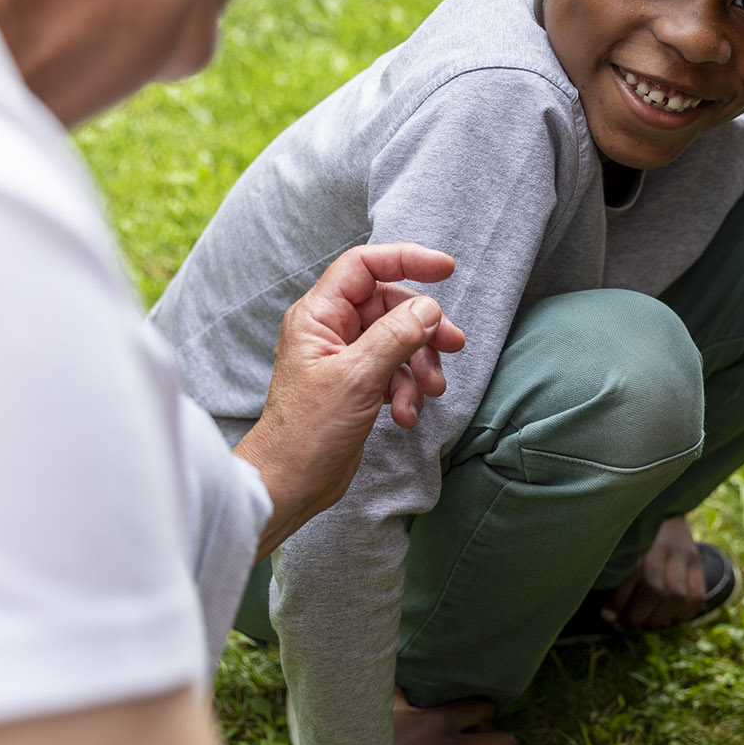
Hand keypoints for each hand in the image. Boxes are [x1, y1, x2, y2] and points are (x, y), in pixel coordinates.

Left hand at [234, 244, 465, 555]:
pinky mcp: (356, 385)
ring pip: (398, 341)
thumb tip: (428, 308)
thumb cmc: (307, 432)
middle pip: (391, 306)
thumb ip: (396, 336)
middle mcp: (330, 330)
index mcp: (318, 316)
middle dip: (423, 328)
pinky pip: (393, 371)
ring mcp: (344, 358)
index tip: (446, 269)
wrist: (290, 485)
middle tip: (453, 346)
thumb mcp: (358, 378)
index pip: (365, 266)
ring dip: (419, 366)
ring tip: (428, 394)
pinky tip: (405, 416)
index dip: (406, 260)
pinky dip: (407, 390)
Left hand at [600, 515, 705, 628]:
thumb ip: (613, 568)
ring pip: (678, 597)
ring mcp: (684, 554)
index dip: (619, 604)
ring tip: (647, 623)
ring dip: (660, 619)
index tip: (607, 615)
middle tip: (627, 623)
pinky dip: (683, 614)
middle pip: (656, 591)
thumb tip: (607, 613)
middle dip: (638, 616)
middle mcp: (663, 547)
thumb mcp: (618, 539)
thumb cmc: (630, 528)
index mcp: (639, 540)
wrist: (662, 501)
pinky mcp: (697, 561)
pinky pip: (697, 596)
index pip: (632, 579)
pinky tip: (669, 619)